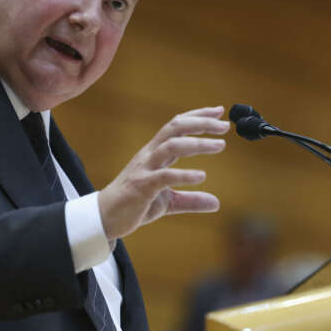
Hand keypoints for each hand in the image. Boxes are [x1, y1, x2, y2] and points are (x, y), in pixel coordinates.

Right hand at [98, 106, 228, 240]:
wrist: (105, 218)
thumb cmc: (134, 205)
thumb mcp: (168, 202)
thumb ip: (191, 200)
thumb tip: (216, 203)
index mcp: (155, 153)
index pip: (176, 126)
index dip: (197, 116)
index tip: (219, 111)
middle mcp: (150, 155)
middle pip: (175, 128)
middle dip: (201, 123)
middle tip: (224, 125)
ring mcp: (145, 169)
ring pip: (171, 146)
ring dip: (197, 143)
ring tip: (220, 145)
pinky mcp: (142, 186)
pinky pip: (164, 176)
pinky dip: (184, 174)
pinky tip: (201, 176)